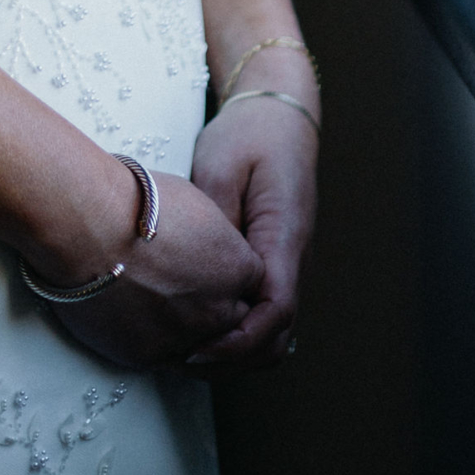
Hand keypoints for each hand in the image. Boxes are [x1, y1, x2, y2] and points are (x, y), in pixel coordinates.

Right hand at [47, 169, 265, 371]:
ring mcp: (185, 339)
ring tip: (162, 309)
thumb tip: (202, 249)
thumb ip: (211, 239)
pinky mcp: (147, 357)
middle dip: (216, 309)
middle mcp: (219, 311)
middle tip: (187, 291)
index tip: (210, 268)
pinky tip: (137, 317)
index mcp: (237, 268)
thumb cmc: (131, 202)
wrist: (85, 225)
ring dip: (188, 333)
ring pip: (201, 349)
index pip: (252, 284)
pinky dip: (153, 341)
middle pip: (233, 322)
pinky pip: (162, 358)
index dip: (229, 276)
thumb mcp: (191, 203)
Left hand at [184, 93, 317, 371]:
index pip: (275, 312)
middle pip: (277, 335)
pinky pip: (263, 310)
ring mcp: (288, 264)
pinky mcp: (275, 262)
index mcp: (285, 238)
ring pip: (273, 330)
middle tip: (179, 360)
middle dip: (233, 358)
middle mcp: (295, 260)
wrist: (277, 114)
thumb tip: (198, 272)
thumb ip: (213, 222)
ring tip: (183, 349)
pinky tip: (197, 322)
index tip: (195, 351)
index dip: (237, 342)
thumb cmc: (249, 135)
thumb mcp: (222, 167)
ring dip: (235, 348)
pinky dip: (237, 328)